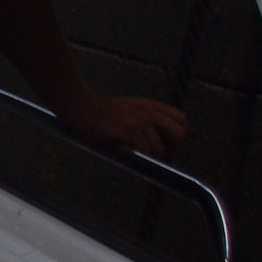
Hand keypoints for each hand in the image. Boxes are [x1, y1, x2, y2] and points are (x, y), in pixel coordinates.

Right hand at [60, 94, 186, 158]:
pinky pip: (145, 149)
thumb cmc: (101, 113)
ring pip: (161, 147)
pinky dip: (140, 156)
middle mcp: (149, 111)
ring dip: (152, 156)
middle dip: (173, 149)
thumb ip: (147, 121)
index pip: (182, 120)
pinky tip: (130, 152)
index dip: (179, 137)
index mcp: (151, 106)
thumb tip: (161, 143)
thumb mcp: (130, 109)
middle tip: (162, 156)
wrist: (80, 107)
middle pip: (180, 134)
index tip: (170, 145)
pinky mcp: (128, 128)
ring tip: (140, 155)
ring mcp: (140, 119)